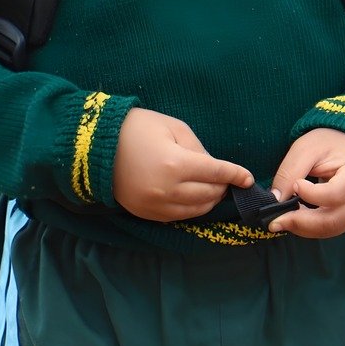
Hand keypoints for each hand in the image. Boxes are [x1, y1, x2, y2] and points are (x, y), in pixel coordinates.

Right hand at [112, 107, 253, 221]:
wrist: (95, 145)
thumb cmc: (138, 128)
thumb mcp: (175, 128)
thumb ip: (199, 149)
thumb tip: (215, 168)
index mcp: (177, 164)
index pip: (218, 173)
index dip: (237, 176)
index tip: (249, 179)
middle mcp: (167, 189)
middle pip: (209, 194)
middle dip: (224, 188)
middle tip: (229, 181)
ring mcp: (154, 204)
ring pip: (195, 210)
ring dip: (210, 201)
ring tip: (214, 190)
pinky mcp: (144, 213)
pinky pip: (177, 217)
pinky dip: (191, 209)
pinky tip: (195, 199)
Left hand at [268, 128, 344, 238]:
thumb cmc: (332, 142)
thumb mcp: (308, 148)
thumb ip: (291, 171)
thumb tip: (275, 200)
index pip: (333, 196)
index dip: (309, 195)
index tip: (295, 184)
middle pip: (331, 222)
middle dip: (299, 223)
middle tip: (273, 221)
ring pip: (330, 230)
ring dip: (303, 227)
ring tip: (282, 219)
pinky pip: (331, 228)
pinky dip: (311, 226)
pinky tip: (296, 217)